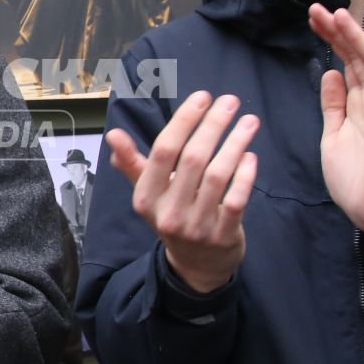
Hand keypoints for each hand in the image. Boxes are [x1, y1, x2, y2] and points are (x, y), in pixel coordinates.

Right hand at [106, 90, 258, 294]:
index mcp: (146, 197)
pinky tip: (250, 154)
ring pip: (217, 176)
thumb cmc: (173, 215)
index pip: (163, 151)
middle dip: (213, 125)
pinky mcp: (223, 235)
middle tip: (230, 102)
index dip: (184, 121)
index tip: (202, 98)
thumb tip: (113, 135)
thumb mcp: (149, 193)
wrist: (196, 265)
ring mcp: (197, 226)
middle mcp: (168, 212)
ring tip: (248, 121)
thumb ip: (133, 164)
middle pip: (192, 159)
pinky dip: (245, 175)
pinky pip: (236, 199)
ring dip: (235, 143)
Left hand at [309, 4, 363, 254]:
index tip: (313, 20)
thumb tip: (329, 74)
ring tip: (340, 15)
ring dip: (357, 40)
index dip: (330, 41)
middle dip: (337, 33)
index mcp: (355, 105)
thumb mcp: (334, 135)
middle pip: (355, 58)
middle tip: (317, 9)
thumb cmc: (354, 178)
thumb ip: (334, 105)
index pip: (343, 64)